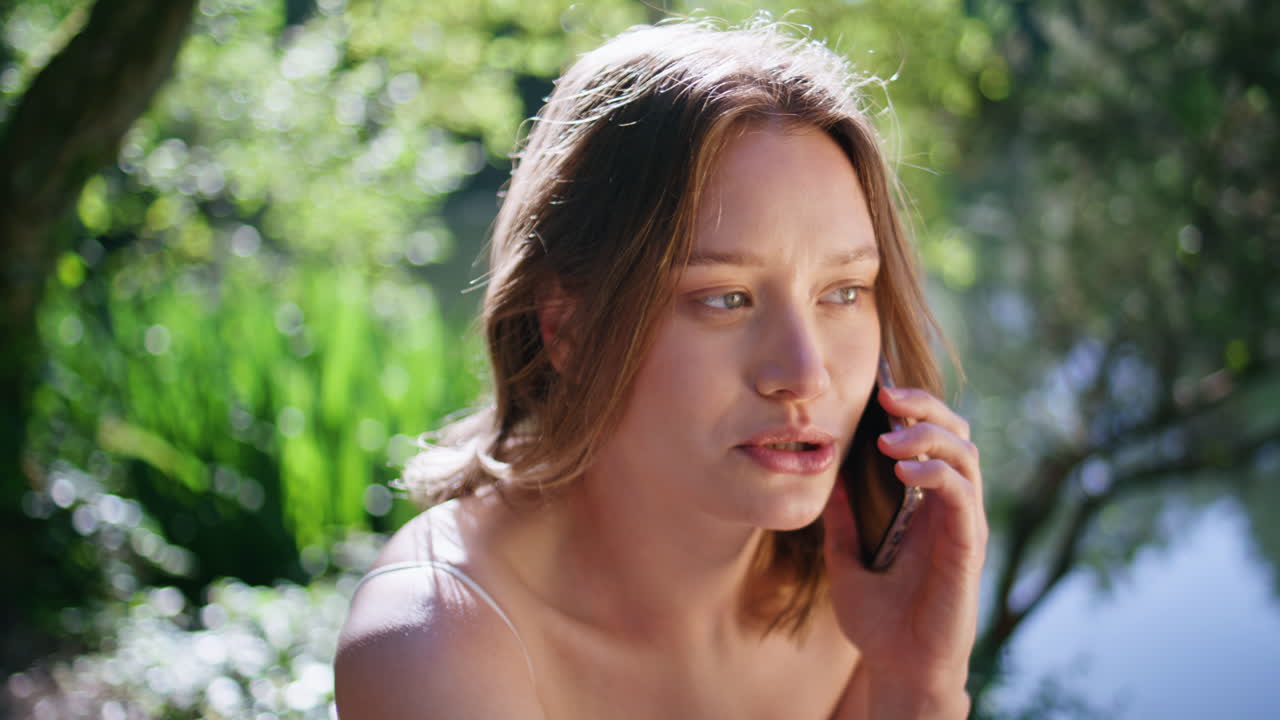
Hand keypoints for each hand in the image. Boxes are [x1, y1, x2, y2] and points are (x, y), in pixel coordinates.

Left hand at [822, 386, 986, 716]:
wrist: (897, 670)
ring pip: (965, 456)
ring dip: (929, 436)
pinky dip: (938, 475)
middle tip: (889, 398)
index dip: (911, 409)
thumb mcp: (845, 557)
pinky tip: (905, 472)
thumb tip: (822, 474)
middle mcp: (949, 507)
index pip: (929, 438)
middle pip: (955, 433)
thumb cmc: (878, 621)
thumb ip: (840, 517)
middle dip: (925, 407)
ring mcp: (962, 525)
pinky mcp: (968, 548)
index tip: (877, 391)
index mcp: (923, 504)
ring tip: (891, 438)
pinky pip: (963, 498)